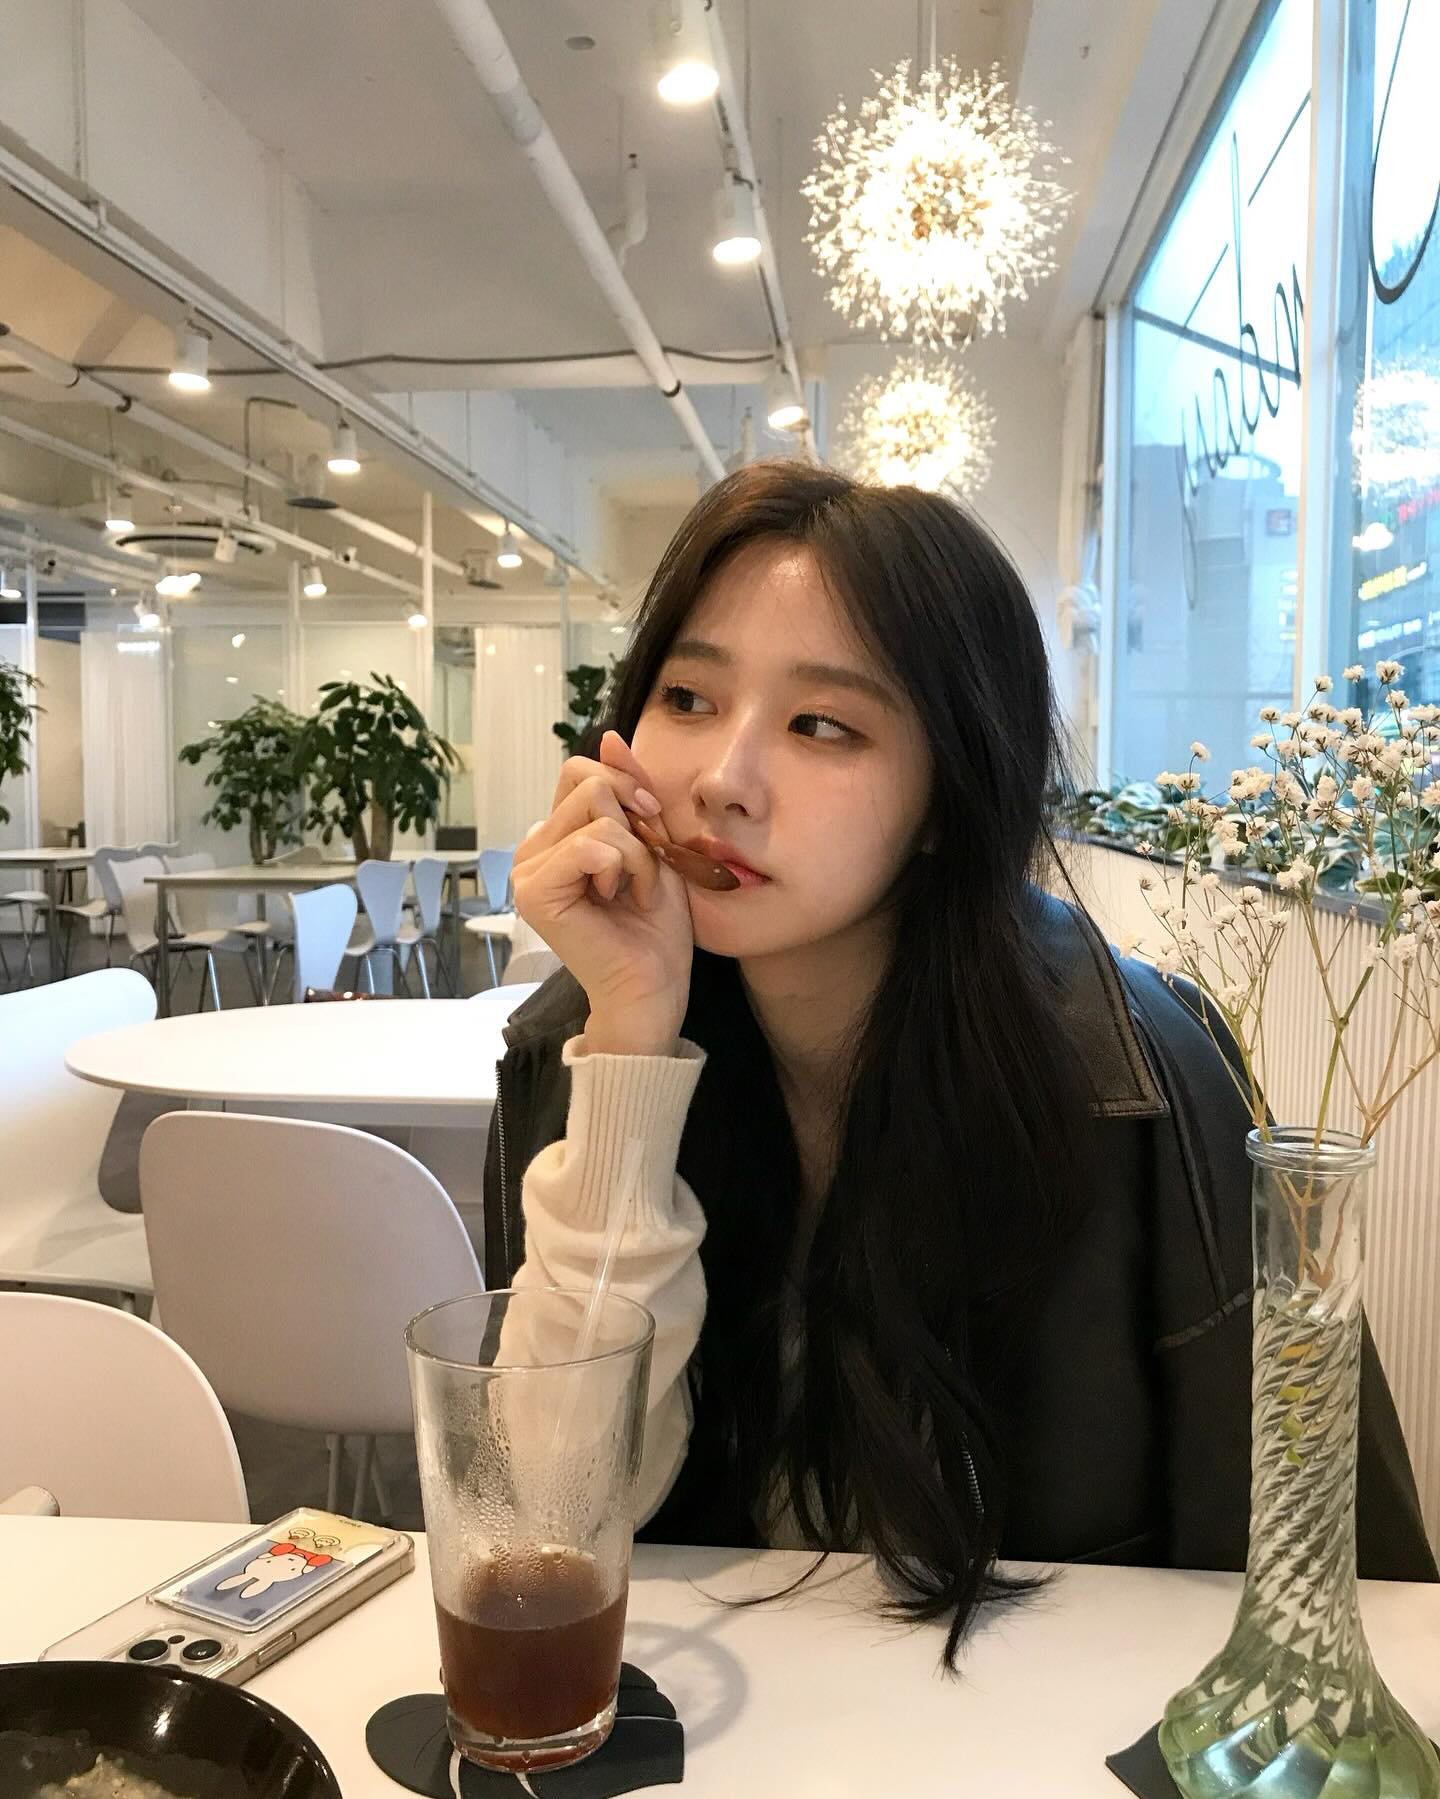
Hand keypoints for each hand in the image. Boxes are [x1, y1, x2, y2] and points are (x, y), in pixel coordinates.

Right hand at [512, 730, 692, 1053]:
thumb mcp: (653, 840)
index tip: (653, 828)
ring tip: (634, 891)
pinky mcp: (534, 893)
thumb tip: (610, 734)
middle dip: (635, 823)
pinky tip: (622, 898)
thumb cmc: (656, 924)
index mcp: (556, 834)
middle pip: (589, 784)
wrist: (654, 984)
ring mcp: (528, 870)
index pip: (581, 771)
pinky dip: (625, 867)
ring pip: (597, 812)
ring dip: (637, 853)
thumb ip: (630, 789)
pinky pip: (591, 845)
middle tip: (642, 872)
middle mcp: (534, 847)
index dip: (627, 788)